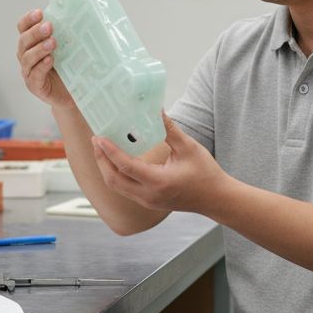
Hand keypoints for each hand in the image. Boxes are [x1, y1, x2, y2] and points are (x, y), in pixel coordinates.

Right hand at [16, 8, 74, 109]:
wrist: (74, 94)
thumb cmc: (70, 68)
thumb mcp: (69, 48)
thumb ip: (67, 34)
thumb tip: (77, 14)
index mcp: (32, 43)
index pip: (23, 28)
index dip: (28, 19)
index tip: (40, 12)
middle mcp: (27, 56)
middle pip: (24, 41)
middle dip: (35, 32)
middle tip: (49, 26)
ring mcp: (29, 72)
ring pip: (27, 58)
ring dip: (39, 48)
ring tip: (52, 42)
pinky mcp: (35, 86)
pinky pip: (34, 75)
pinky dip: (41, 66)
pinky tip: (50, 60)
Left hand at [92, 112, 227, 214]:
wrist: (216, 199)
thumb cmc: (206, 173)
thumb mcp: (189, 147)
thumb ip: (169, 130)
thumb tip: (156, 110)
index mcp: (158, 182)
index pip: (125, 167)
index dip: (110, 151)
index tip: (99, 137)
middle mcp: (148, 195)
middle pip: (113, 180)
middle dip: (101, 160)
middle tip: (96, 140)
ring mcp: (147, 201)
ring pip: (117, 187)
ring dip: (107, 168)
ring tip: (102, 148)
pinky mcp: (148, 202)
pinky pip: (125, 189)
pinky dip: (117, 174)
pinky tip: (118, 159)